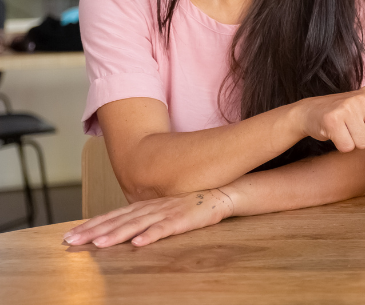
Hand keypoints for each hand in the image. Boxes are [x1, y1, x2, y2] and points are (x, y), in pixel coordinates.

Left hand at [63, 188, 233, 247]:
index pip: (112, 216)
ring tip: (99, 244)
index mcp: (143, 206)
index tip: (70, 235)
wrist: (219, 194)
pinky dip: (151, 235)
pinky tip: (138, 243)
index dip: (90, 225)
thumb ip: (141, 218)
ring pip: (136, 224)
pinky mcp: (183, 219)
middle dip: (93, 231)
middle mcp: (150, 208)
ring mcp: (166, 213)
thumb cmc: (189, 205)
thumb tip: (119, 229)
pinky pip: (165, 229)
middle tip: (72, 241)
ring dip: (116, 234)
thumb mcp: (161, 210)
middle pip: (117, 220)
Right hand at [297, 87, 364, 170]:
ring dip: (353, 144)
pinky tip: (334, 133)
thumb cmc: (346, 115)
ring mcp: (349, 107)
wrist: (312, 111)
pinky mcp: (334, 118)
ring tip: (345, 130)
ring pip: (363, 145)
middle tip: (362, 144)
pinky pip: (347, 147)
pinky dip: (341, 146)